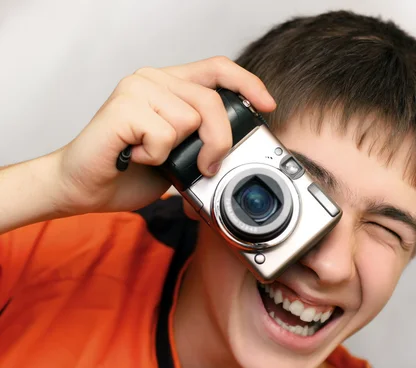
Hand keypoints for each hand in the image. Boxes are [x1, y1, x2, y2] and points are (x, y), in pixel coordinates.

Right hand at [55, 56, 275, 215]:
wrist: (83, 187)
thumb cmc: (129, 171)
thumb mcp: (180, 156)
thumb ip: (204, 143)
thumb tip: (238, 153)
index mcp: (170, 85)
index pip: (217, 68)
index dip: (247, 83)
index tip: (267, 105)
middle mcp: (154, 79)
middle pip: (212, 100)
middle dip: (220, 141)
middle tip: (206, 166)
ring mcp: (137, 89)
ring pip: (190, 119)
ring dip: (178, 151)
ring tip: (151, 156)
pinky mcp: (122, 107)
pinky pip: (165, 134)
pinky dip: (156, 156)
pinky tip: (136, 156)